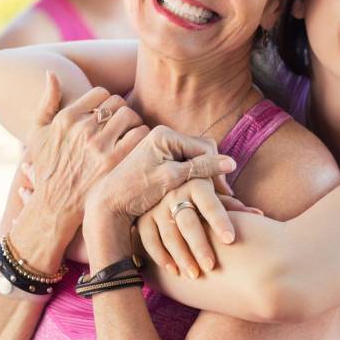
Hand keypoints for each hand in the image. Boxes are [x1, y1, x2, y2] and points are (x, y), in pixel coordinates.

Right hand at [20, 72, 148, 244]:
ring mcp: (100, 146)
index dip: (107, 102)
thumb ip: (46, 103)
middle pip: (118, 103)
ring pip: (131, 116)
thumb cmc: (47, 168)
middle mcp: (82, 129)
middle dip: (122, 112)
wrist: (55, 206)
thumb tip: (53, 73)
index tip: (108, 115)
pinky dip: (143, 137)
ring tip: (130, 135)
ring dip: (134, 123)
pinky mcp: (116, 162)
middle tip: (122, 125)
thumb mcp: (37, 135)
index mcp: (66, 119)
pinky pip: (140, 135)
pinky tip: (138, 147)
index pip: (100, 93)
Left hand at [83, 125, 237, 235]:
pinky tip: (196, 193)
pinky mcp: (159, 159)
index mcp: (165, 135)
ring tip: (211, 197)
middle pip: (202, 151)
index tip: (225, 193)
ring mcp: (161, 147)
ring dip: (204, 176)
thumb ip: (201, 168)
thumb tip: (231, 163)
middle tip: (222, 196)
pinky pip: (184, 164)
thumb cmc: (136, 192)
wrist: (107, 204)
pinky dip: (193, 178)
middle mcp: (163, 136)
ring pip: (195, 159)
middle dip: (212, 172)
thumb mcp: (172, 179)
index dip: (217, 170)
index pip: (205, 148)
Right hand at [137, 180, 261, 277]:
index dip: (220, 221)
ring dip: (181, 256)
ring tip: (195, 275)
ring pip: (168, 234)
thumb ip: (232, 204)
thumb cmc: (199, 191)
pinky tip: (174, 271)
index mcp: (196, 184)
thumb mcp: (214, 192)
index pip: (211, 204)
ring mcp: (155, 207)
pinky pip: (149, 240)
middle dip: (199, 246)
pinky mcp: (142, 219)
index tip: (231, 240)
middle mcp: (174, 193)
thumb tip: (259, 215)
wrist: (164, 180)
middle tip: (212, 266)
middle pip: (188, 223)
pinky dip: (161, 256)